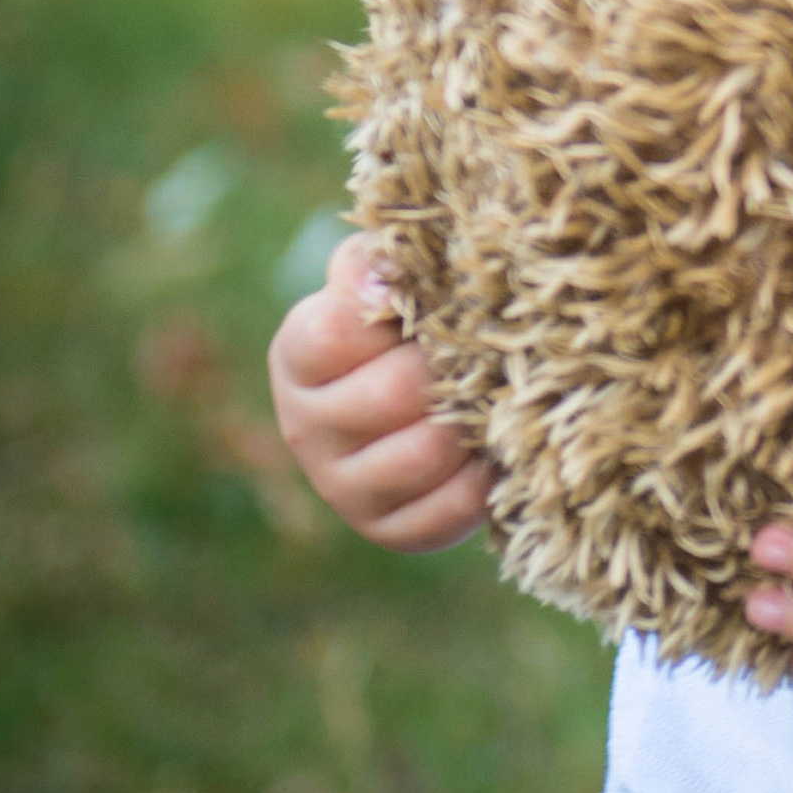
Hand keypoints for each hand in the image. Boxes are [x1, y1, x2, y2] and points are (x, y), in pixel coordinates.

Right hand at [266, 233, 489, 551]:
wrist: (425, 398)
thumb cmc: (406, 322)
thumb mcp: (382, 276)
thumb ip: (377, 261)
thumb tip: (386, 283)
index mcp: (297, 357)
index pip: (331, 334)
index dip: (390, 315)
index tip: (423, 303)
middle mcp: (305, 428)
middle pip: (391, 393)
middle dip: (445, 367)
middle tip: (482, 348)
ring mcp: (343, 487)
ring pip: (424, 454)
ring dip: (469, 421)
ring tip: (493, 394)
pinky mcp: (390, 531)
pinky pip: (450, 509)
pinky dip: (484, 477)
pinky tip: (494, 446)